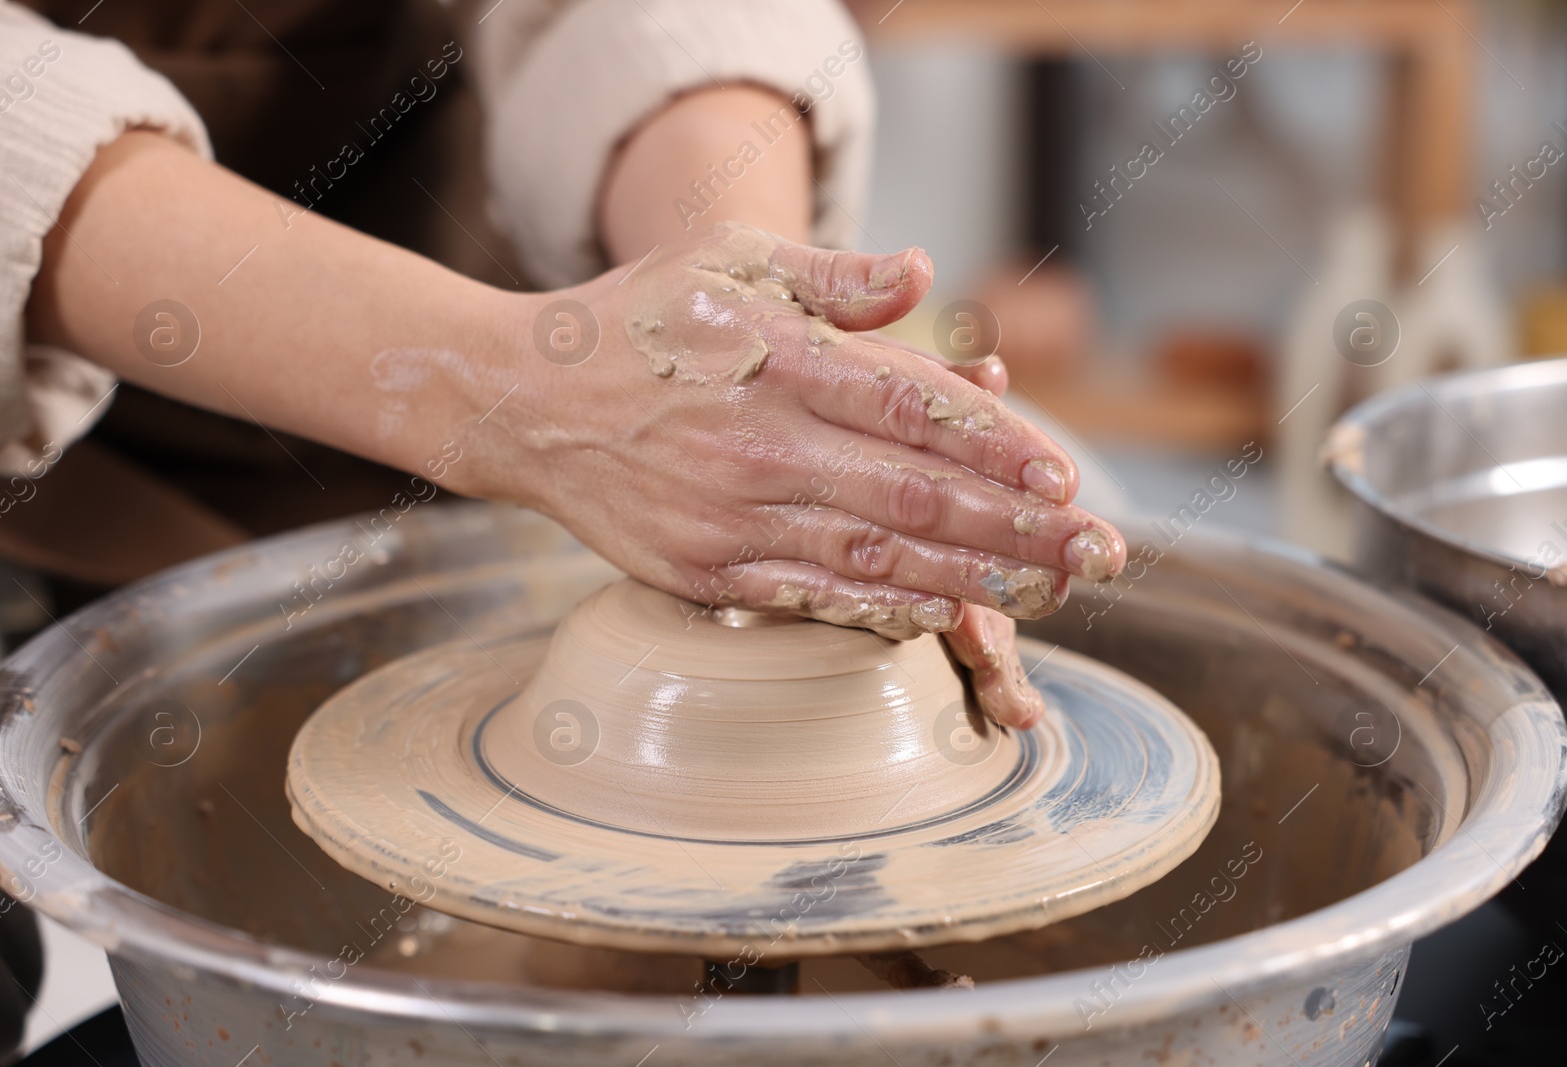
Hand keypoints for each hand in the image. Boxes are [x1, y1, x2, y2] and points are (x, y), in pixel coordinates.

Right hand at [485, 223, 1122, 725]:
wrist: (523, 401)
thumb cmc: (638, 319)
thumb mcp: (726, 259)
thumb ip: (832, 275)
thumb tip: (925, 276)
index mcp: (776, 360)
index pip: (911, 408)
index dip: (996, 445)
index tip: (1064, 476)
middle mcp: (760, 445)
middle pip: (915, 494)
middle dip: (1017, 528)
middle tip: (1099, 554)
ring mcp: (732, 518)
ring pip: (877, 555)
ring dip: (975, 579)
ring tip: (1051, 593)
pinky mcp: (705, 570)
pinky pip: (813, 596)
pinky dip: (886, 611)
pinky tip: (948, 618)